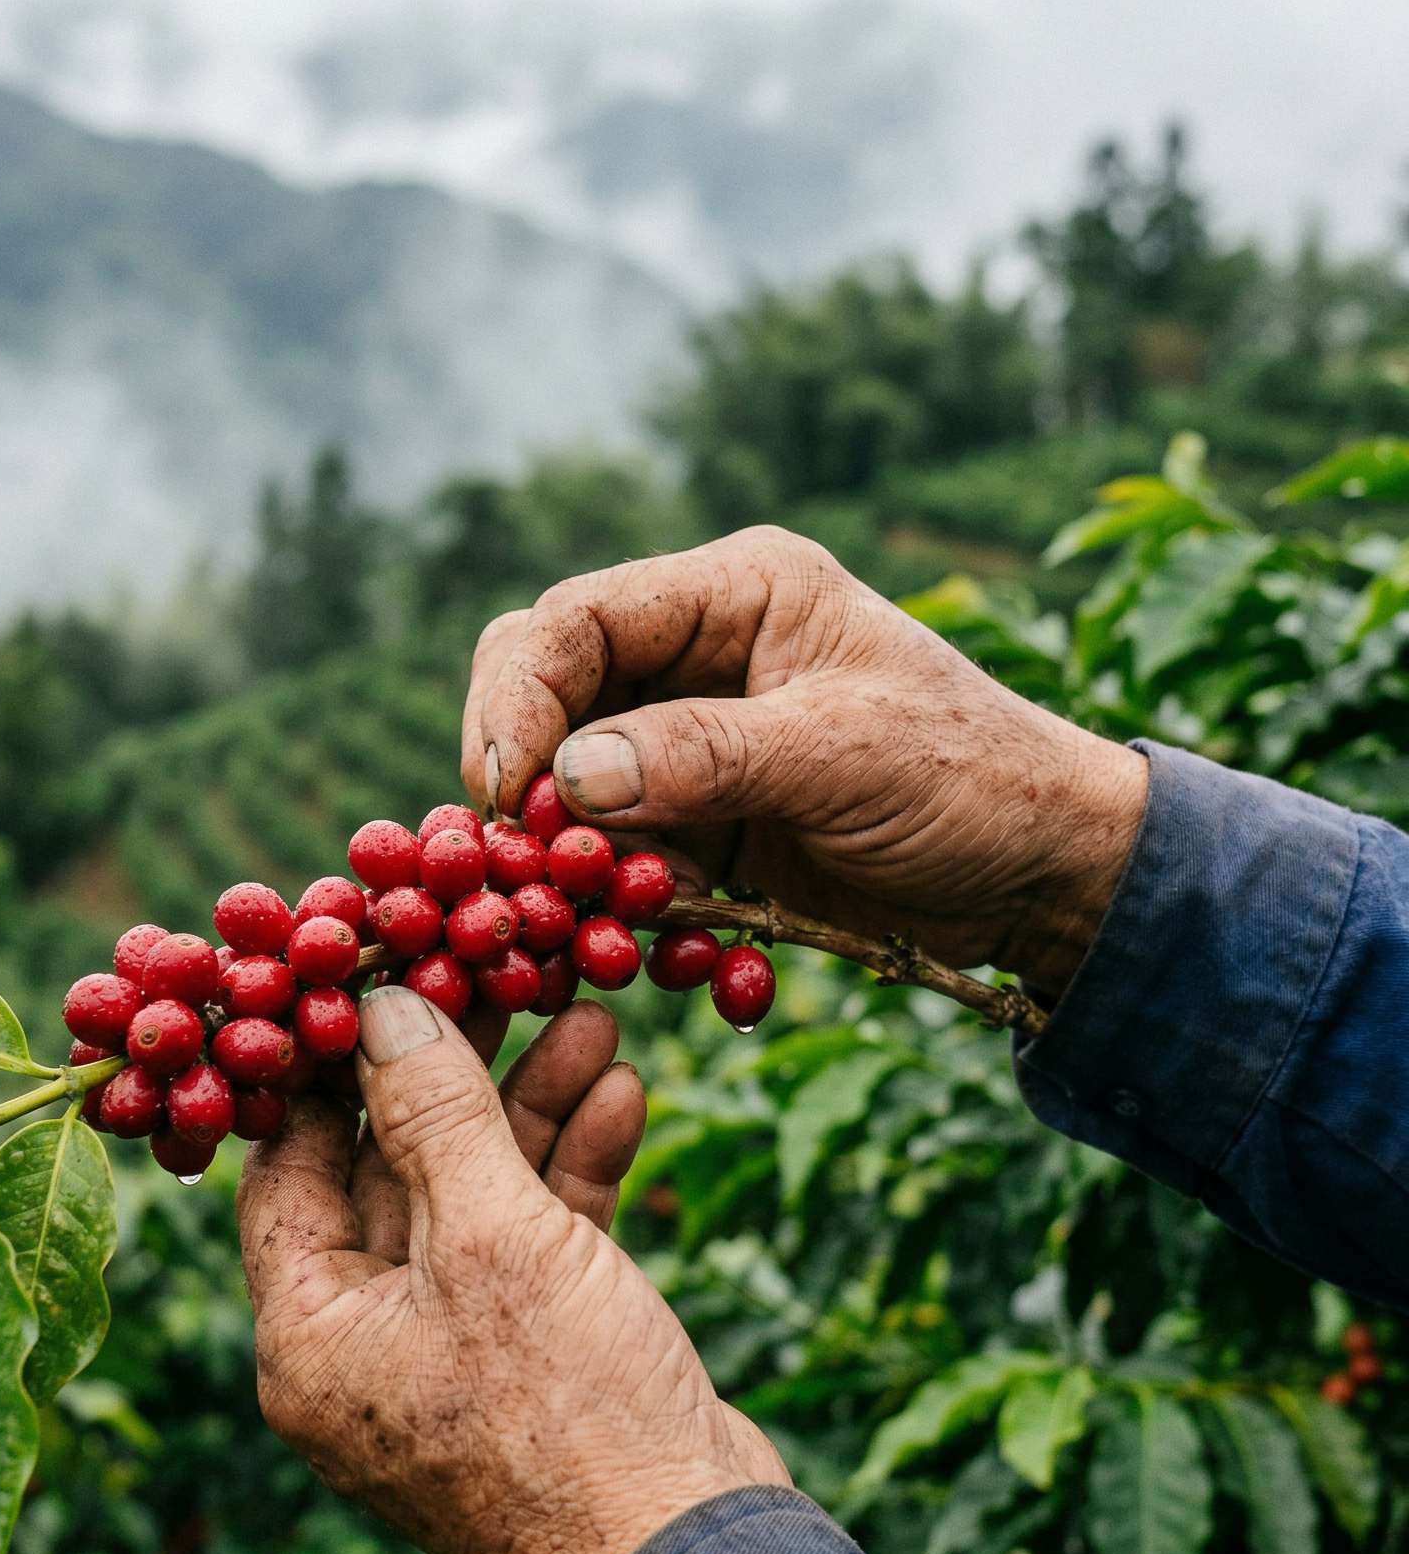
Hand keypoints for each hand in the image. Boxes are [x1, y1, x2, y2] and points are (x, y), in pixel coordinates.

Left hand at [237, 988, 788, 1553]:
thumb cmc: (570, 1412)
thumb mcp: (493, 1237)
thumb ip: (435, 1111)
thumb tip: (382, 1005)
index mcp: (308, 1339)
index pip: (284, 1168)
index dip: (326, 1065)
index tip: (367, 973)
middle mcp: (364, 1353)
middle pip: (389, 1174)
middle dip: (454, 1071)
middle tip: (495, 970)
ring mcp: (453, 1360)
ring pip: (473, 1201)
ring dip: (529, 1106)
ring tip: (588, 1008)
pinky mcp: (536, 1364)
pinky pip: (534, 1246)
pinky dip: (571, 1172)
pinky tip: (622, 1091)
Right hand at [462, 526, 1147, 996]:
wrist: (1050, 875)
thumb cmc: (973, 780)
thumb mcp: (843, 756)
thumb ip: (704, 756)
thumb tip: (569, 778)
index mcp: (736, 594)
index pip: (574, 621)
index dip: (518, 701)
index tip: (503, 794)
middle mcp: (698, 656)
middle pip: (548, 699)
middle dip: (527, 785)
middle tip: (524, 863)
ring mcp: (694, 745)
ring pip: (571, 794)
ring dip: (577, 868)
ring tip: (600, 928)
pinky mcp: (703, 825)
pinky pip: (623, 865)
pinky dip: (633, 917)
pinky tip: (683, 959)